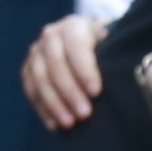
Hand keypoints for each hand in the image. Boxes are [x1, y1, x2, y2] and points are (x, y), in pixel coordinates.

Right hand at [21, 17, 102, 131]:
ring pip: (39, 78)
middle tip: (85, 114)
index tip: (96, 92)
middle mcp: (51, 34)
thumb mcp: (112, 46)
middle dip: (69, 91)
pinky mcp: (28, 69)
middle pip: (55, 64)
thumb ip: (113, 58)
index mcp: (74, 25)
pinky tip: (53, 125)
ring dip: (54, 103)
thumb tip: (123, 80)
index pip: (76, 46)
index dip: (85, 69)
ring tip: (69, 123)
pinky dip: (42, 108)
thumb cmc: (106, 49)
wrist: (88, 45)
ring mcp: (36, 52)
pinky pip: (30, 90)